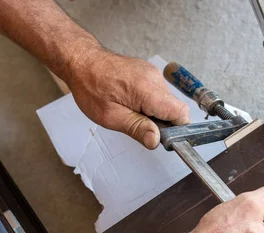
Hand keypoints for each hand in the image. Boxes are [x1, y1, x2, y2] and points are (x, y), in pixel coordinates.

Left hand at [66, 49, 190, 148]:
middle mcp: (155, 79)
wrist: (82, 61)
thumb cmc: (91, 88)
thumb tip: (156, 141)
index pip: (181, 113)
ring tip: (131, 110)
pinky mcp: (150, 73)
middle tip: (137, 123)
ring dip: (155, 112)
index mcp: (147, 90)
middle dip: (162, 122)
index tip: (161, 136)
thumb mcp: (110, 116)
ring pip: (167, 102)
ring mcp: (153, 74)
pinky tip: (131, 101)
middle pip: (175, 109)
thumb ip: (137, 128)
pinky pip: (159, 93)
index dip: (176, 129)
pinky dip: (150, 102)